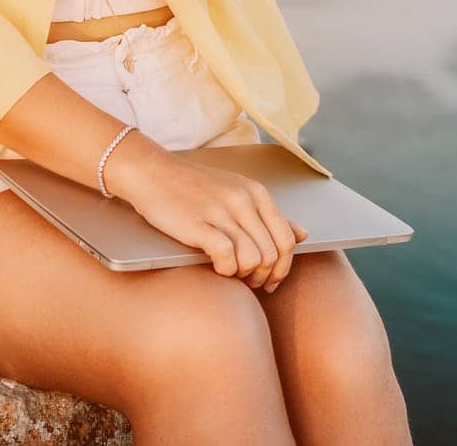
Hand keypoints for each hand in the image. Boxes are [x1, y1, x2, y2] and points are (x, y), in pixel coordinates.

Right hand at [113, 150, 309, 290]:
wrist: (152, 173)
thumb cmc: (194, 187)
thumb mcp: (239, 192)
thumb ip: (271, 214)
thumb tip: (304, 234)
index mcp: (257, 193)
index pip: (287, 240)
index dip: (283, 268)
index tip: (271, 281)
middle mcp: (244, 200)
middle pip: (272, 254)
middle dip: (263, 277)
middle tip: (248, 283)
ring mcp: (221, 211)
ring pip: (253, 259)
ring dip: (245, 276)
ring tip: (232, 275)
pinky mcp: (198, 224)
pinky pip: (227, 257)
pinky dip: (226, 271)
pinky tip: (217, 268)